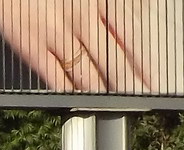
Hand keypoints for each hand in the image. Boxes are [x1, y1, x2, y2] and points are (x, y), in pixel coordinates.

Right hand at [0, 0, 152, 92]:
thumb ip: (108, 3)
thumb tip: (133, 16)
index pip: (129, 32)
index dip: (143, 58)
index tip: (153, 76)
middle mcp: (81, 16)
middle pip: (112, 58)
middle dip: (129, 82)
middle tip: (141, 99)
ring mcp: (56, 34)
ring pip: (86, 71)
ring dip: (103, 92)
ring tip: (117, 106)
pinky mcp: (30, 47)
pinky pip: (54, 75)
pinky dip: (68, 90)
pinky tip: (79, 100)